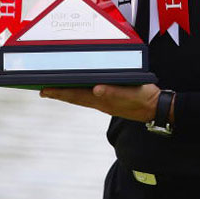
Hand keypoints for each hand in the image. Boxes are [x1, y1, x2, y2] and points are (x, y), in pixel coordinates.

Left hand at [40, 84, 160, 122]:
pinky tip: (80, 90)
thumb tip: (96, 90)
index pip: (76, 95)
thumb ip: (114, 92)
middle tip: (43, 90)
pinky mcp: (112, 100)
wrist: (156, 108)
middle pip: (75, 97)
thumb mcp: (131, 93)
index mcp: (103, 100)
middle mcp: (101, 102)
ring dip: (68, 94)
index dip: (59, 92)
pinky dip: (81, 93)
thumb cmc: (144, 99)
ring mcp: (106, 102)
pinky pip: (90, 97)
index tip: (44, 90)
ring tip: (56, 90)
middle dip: (59, 93)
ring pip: (81, 98)